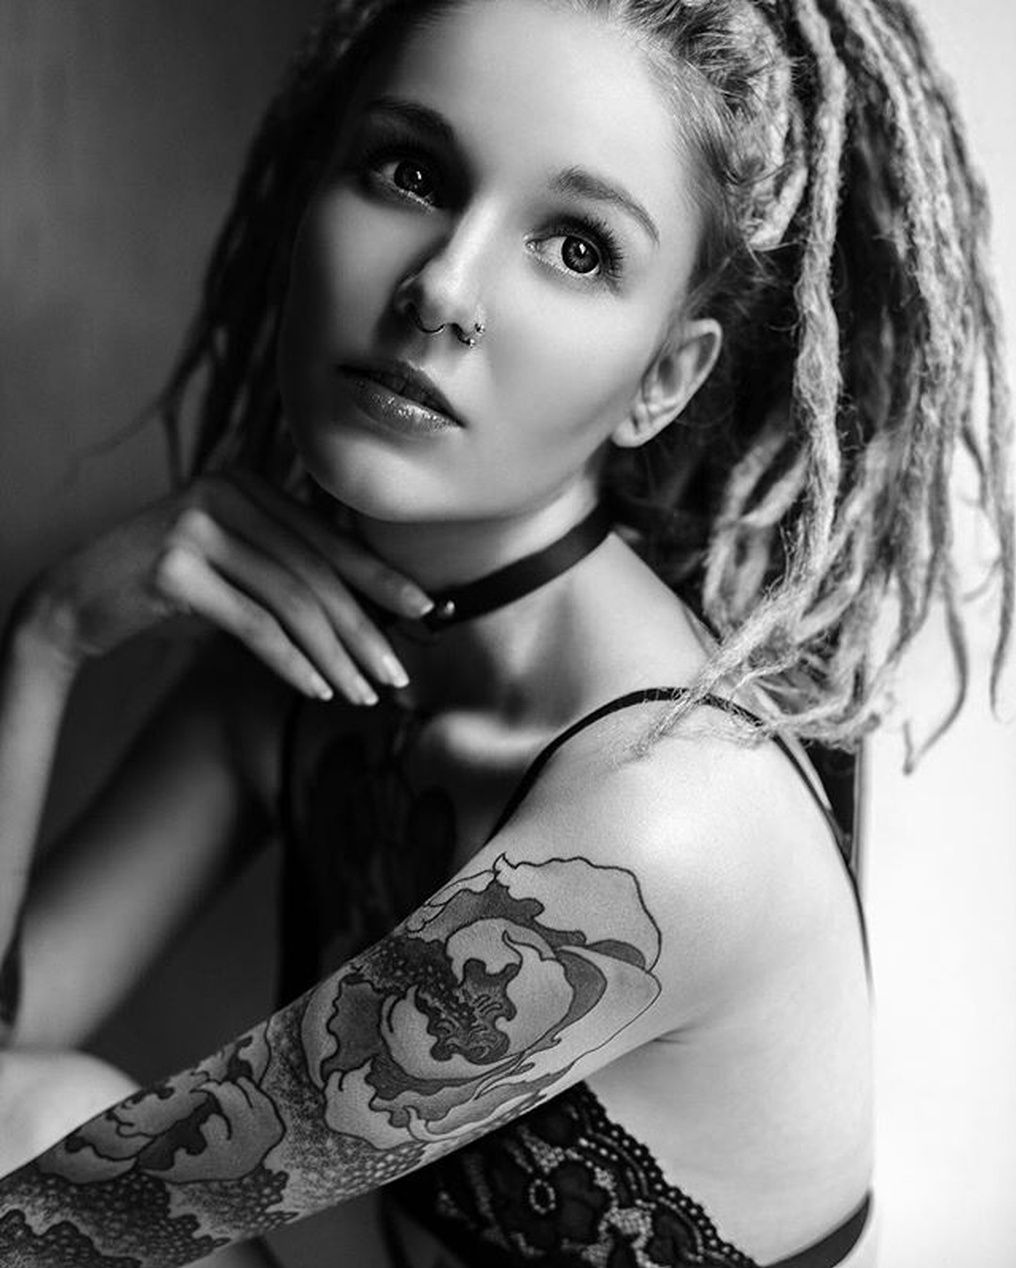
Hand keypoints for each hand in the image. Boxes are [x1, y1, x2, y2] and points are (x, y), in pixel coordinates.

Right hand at [19, 472, 432, 704]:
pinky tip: (317, 689)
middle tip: (397, 674)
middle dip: (365, 629)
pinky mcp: (173, 570)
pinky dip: (292, 661)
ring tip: (363, 694)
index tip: (424, 611)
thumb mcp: (234, 563)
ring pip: (292, 601)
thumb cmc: (169, 588)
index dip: (380, 578)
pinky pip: (254, 624)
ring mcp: (198, 527)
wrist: (75, 596)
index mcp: (249, 484)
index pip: (329, 538)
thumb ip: (288, 567)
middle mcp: (227, 492)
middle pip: (317, 572)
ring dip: (335, 656)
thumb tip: (369, 609)